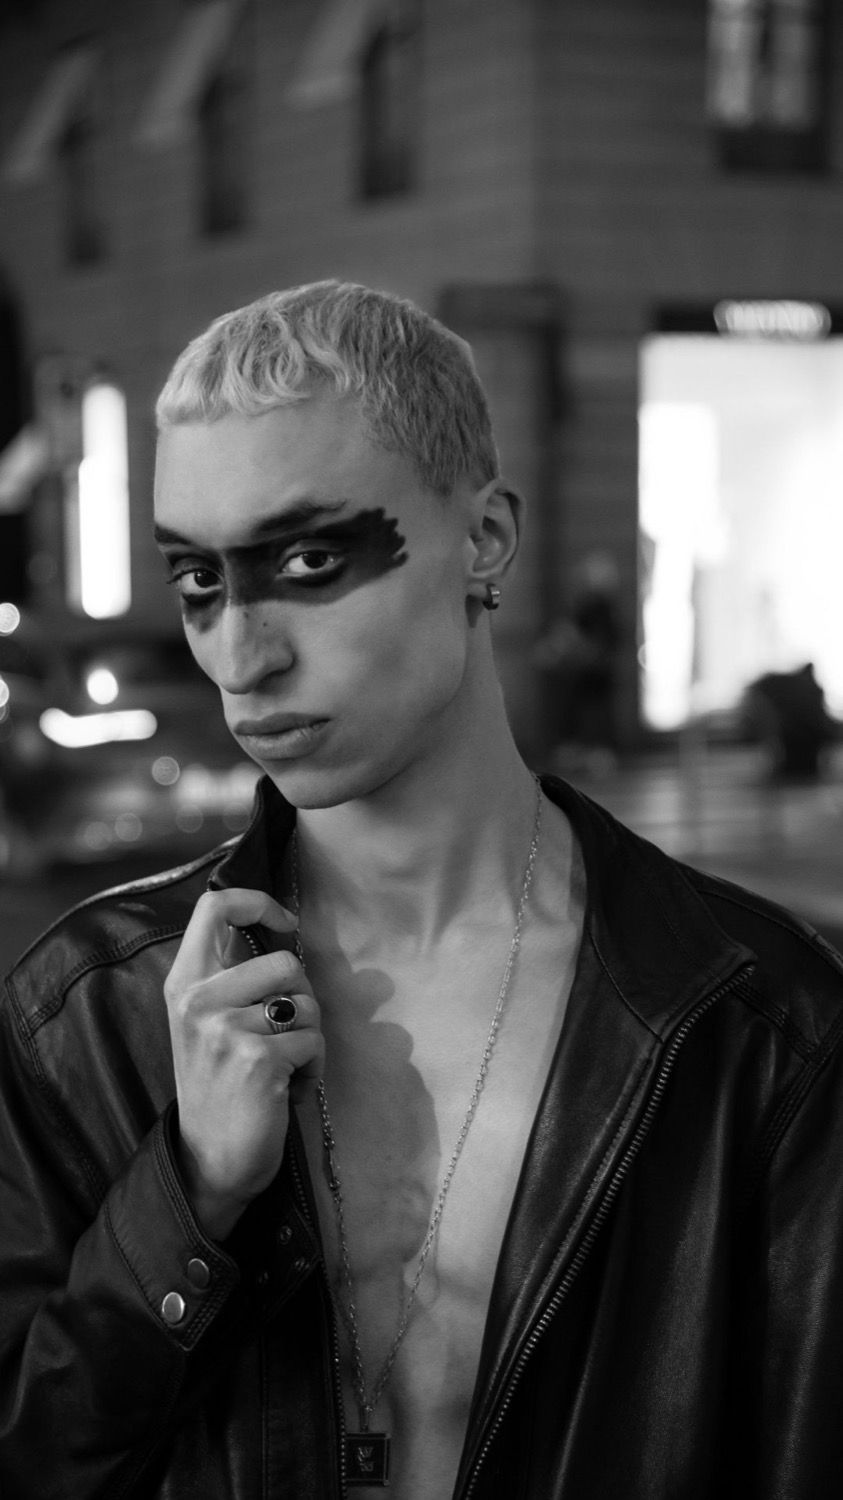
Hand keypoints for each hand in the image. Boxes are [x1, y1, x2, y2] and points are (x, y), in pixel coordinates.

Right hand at [164, 888, 322, 1240]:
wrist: (209, 1163)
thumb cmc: (219, 1087)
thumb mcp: (208, 1023)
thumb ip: (237, 979)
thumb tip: (293, 934)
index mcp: (184, 983)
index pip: (214, 906)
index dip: (258, 903)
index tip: (284, 924)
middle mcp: (198, 1000)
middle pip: (286, 961)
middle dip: (303, 999)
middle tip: (285, 1036)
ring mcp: (226, 1030)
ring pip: (307, 1005)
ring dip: (310, 1037)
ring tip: (284, 1067)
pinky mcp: (258, 1060)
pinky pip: (314, 1043)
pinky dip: (313, 1068)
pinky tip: (288, 1090)